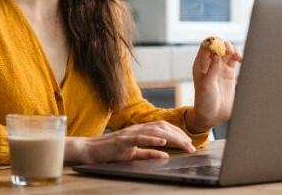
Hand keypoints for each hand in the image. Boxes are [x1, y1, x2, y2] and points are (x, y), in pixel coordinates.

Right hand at [65, 121, 195, 164]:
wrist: (90, 150)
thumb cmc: (110, 152)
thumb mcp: (133, 154)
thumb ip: (149, 153)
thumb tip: (165, 155)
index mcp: (139, 131)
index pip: (162, 128)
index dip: (177, 134)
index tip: (189, 143)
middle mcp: (136, 128)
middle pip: (162, 127)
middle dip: (179, 136)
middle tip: (191, 146)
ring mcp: (129, 133)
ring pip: (154, 131)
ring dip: (171, 137)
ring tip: (183, 144)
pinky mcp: (123, 140)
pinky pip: (140, 138)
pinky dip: (152, 139)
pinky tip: (163, 141)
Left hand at [186, 41, 242, 132]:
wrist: (212, 115)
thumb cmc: (204, 101)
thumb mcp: (206, 86)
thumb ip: (212, 70)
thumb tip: (217, 54)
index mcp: (200, 64)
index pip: (206, 46)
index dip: (213, 43)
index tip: (221, 47)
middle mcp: (209, 64)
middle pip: (218, 46)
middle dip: (224, 45)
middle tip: (230, 51)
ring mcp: (219, 68)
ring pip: (227, 51)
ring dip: (232, 49)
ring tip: (237, 56)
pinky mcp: (229, 73)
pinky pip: (233, 60)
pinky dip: (238, 56)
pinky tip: (241, 59)